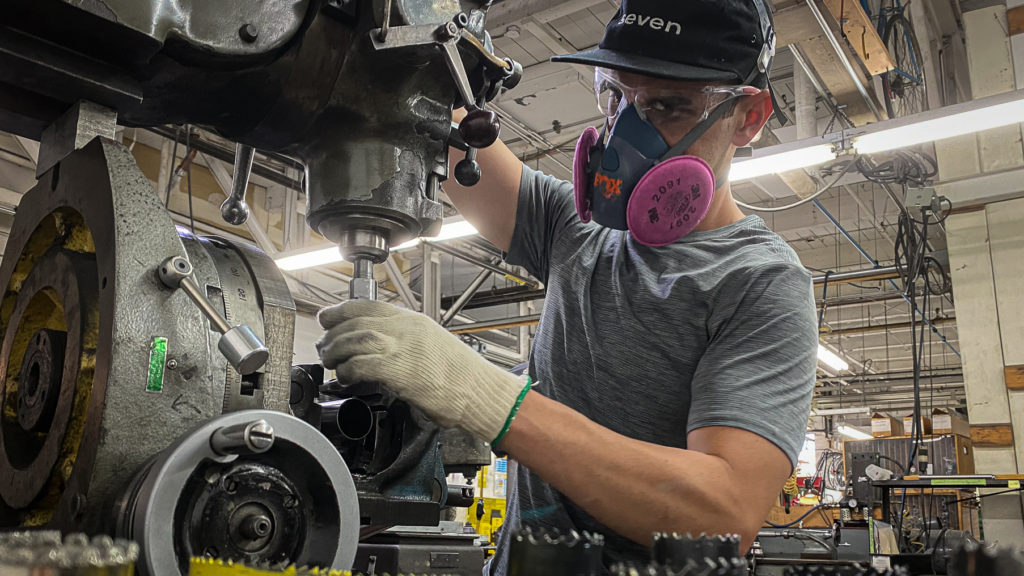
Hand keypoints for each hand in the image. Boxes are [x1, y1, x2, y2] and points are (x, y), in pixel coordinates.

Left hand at [316, 299, 528, 443]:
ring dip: (335, 351)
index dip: (341, 310)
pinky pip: (359, 365)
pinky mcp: (397, 370)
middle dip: (332, 332)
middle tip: (324, 346)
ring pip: (353, 339)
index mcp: (412, 321)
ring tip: (331, 361)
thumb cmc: (462, 374)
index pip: (367, 305)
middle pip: (355, 321)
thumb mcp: (432, 344)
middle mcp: (404, 329)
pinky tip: (346, 378)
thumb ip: (406, 340)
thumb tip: (383, 346)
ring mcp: (400, 348)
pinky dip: (347, 371)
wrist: (478, 390)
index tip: (328, 318)